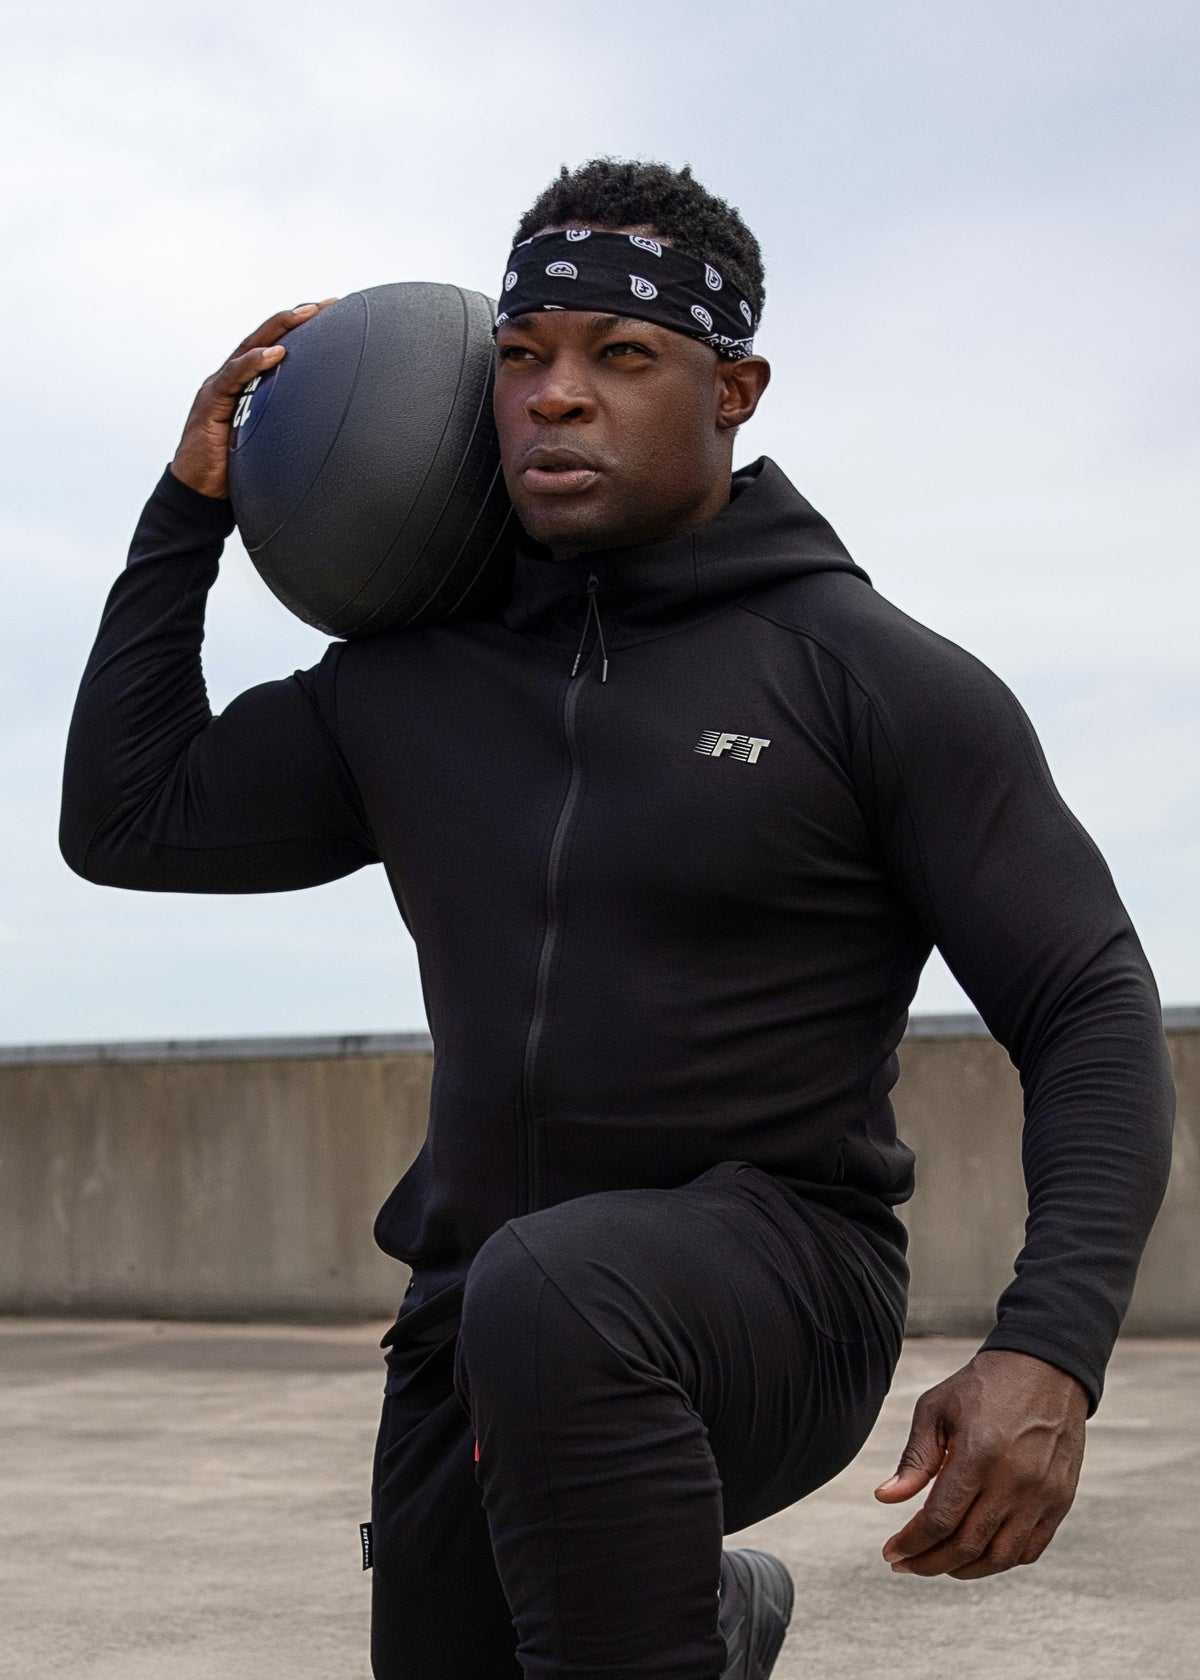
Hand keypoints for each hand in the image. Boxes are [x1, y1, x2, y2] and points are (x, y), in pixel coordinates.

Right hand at [170, 300, 337, 497]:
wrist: (198, 492)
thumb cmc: (234, 469)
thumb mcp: (270, 443)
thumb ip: (289, 428)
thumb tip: (329, 432)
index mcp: (247, 385)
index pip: (275, 347)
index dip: (300, 329)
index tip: (333, 315)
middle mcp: (232, 378)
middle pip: (265, 337)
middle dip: (296, 317)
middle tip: (327, 303)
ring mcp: (219, 387)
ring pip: (249, 347)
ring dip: (278, 328)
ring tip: (304, 314)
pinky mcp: (211, 403)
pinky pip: (233, 377)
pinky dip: (253, 363)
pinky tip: (275, 353)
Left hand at [874, 1349, 1087, 1579]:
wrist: (1045, 1369)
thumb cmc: (983, 1386)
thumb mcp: (937, 1408)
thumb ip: (915, 1458)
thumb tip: (885, 1498)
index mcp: (978, 1455)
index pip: (939, 1521)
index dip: (911, 1544)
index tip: (891, 1552)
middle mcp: (1013, 1482)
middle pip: (966, 1546)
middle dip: (928, 1563)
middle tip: (905, 1564)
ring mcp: (1041, 1496)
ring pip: (999, 1557)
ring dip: (963, 1570)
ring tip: (936, 1562)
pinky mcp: (1060, 1502)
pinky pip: (1029, 1550)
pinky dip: (999, 1561)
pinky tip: (976, 1555)